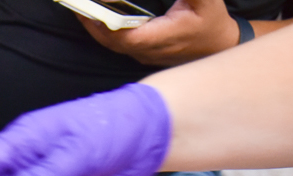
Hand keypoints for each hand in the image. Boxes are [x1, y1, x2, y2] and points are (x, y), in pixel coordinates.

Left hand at [78, 0, 240, 65]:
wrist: (218, 44)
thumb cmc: (211, 20)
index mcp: (162, 38)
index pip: (126, 36)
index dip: (106, 23)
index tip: (91, 6)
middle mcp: (147, 50)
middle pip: (110, 40)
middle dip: (91, 21)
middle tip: (74, 3)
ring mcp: (142, 53)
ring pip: (109, 42)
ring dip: (93, 24)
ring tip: (78, 6)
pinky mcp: (140, 52)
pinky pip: (114, 41)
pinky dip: (101, 27)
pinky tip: (92, 13)